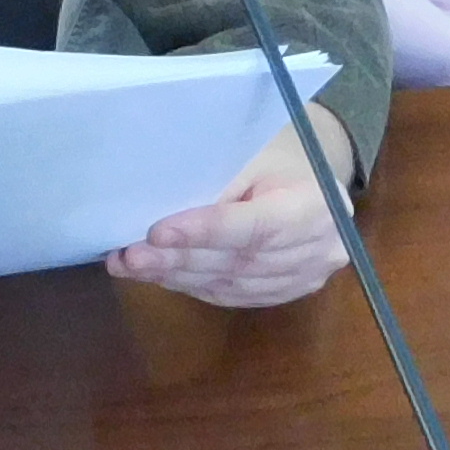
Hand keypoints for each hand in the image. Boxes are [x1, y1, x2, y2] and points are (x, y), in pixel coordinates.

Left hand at [107, 124, 351, 308]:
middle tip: (130, 256)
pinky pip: (234, 297)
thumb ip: (221, 184)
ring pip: (232, 286)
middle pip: (240, 262)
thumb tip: (163, 213)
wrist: (316, 174)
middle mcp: (319, 250)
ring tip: (132, 266)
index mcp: (317, 205)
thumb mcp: (255, 153)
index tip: (156, 233)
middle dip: (179, 259)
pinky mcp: (287, 292)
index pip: (256, 227)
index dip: (206, 232)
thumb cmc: (280, 153)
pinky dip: (193, 286)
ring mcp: (306, 278)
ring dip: (177, 277)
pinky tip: (160, 276)